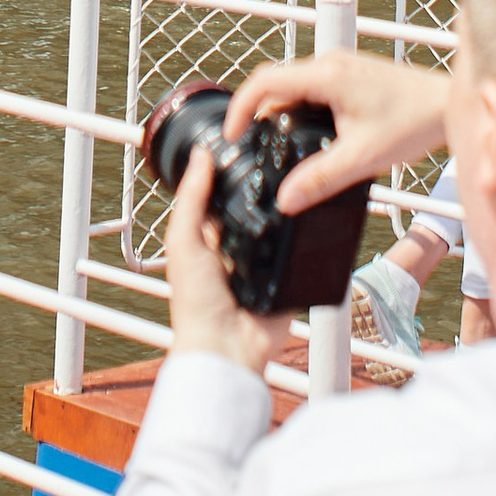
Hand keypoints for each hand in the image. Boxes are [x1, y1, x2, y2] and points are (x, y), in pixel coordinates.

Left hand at [166, 145, 288, 374]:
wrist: (227, 348)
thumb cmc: (195, 305)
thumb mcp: (184, 241)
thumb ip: (192, 198)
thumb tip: (199, 155)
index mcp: (208, 239)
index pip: (223, 197)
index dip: (232, 175)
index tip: (248, 147)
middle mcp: (236, 250)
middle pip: (255, 210)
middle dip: (267, 196)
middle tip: (281, 170)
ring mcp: (262, 266)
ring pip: (281, 230)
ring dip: (288, 219)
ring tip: (299, 195)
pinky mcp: (286, 281)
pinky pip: (300, 255)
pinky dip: (304, 245)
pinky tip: (311, 227)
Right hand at [222, 51, 452, 215]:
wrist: (448, 104)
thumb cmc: (413, 123)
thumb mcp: (362, 158)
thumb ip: (321, 179)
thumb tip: (285, 200)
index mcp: (326, 76)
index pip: (264, 81)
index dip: (239, 107)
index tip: (231, 136)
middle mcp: (330, 63)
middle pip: (276, 83)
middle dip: (258, 113)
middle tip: (251, 147)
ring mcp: (341, 66)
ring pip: (295, 85)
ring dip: (281, 111)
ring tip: (276, 145)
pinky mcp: (351, 74)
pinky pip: (313, 87)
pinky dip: (301, 108)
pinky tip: (309, 135)